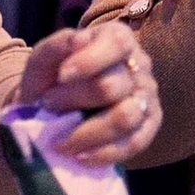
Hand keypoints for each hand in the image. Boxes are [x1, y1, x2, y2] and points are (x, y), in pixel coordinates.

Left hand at [13, 22, 161, 167]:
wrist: (52, 108)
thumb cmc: (51, 78)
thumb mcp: (44, 59)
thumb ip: (56, 46)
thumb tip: (77, 41)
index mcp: (116, 38)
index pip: (117, 44)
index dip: (90, 61)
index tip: (61, 76)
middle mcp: (139, 65)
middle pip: (113, 86)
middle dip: (74, 100)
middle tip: (48, 106)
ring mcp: (147, 96)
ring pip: (126, 117)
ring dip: (86, 133)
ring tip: (60, 141)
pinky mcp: (149, 125)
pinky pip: (135, 143)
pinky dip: (104, 154)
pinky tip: (79, 156)